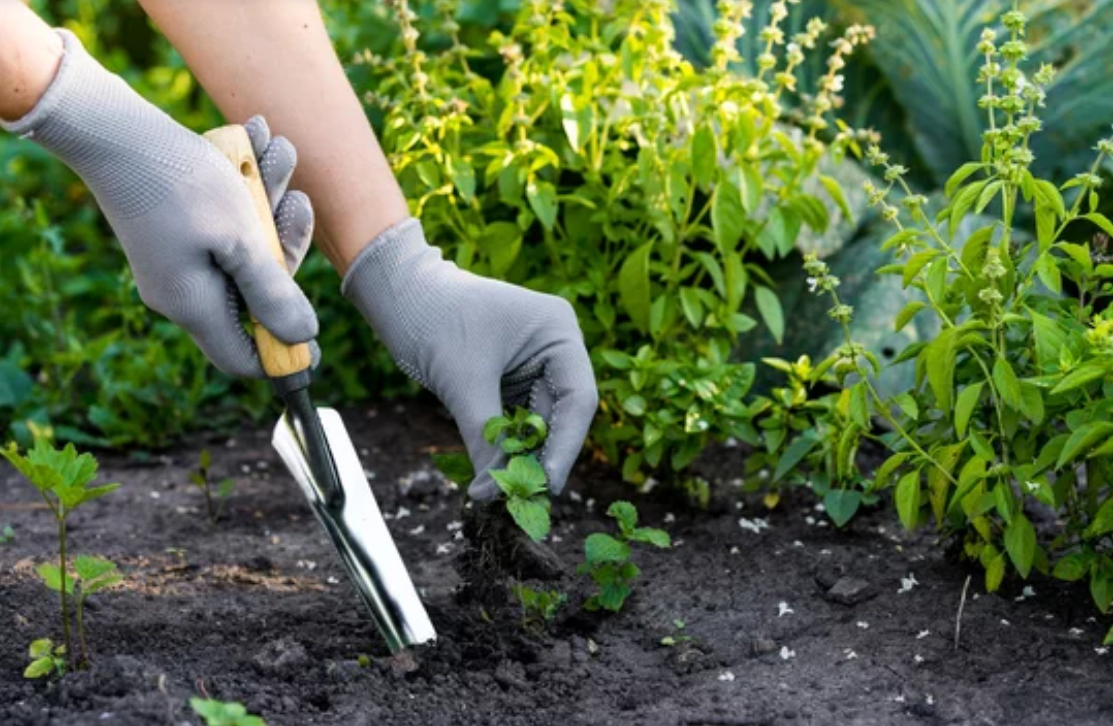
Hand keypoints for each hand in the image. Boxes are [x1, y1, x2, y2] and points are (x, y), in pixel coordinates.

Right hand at [0, 30, 315, 377]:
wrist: (113, 125)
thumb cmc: (181, 183)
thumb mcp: (241, 241)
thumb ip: (273, 292)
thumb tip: (303, 338)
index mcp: (195, 306)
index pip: (243, 358)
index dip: (283, 352)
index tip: (316, 338)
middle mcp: (184, 289)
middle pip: (257, 292)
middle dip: (285, 242)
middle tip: (298, 199)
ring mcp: (180, 257)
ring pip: (248, 243)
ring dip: (273, 198)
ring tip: (277, 149)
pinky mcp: (178, 226)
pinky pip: (228, 217)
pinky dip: (249, 183)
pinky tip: (257, 138)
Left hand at [342, 219, 597, 499]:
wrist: (398, 295)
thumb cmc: (433, 319)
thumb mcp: (463, 383)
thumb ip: (485, 439)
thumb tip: (490, 494)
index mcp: (559, 331)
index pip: (577, 399)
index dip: (565, 447)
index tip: (547, 485)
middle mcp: (555, 346)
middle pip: (561, 415)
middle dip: (540, 456)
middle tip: (521, 497)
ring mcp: (535, 363)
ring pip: (538, 423)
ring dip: (521, 456)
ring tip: (502, 490)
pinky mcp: (512, 378)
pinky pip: (517, 420)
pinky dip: (505, 445)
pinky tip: (493, 472)